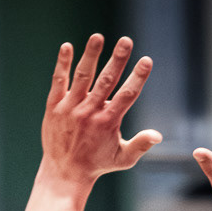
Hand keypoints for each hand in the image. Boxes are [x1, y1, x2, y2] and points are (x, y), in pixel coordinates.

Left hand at [40, 34, 160, 190]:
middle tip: (126, 40)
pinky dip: (62, 65)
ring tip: (98, 37)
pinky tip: (67, 46)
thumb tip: (158, 135)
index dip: (137, 78)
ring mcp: (70, 108)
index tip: (146, 61)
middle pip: (106, 81)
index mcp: (107, 123)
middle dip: (117, 60)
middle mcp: (89, 113)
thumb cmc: (96, 164)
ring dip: (91, 55)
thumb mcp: (121, 159)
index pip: (126, 96)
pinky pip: (58, 82)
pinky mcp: (54, 107)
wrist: (63, 173)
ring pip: (82, 77)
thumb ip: (140, 145)